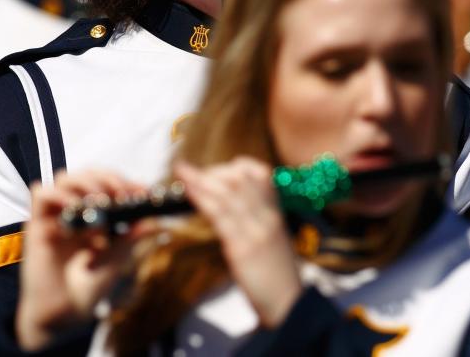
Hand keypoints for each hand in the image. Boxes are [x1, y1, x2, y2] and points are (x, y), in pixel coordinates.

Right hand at [15, 170, 157, 350]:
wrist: (63, 315)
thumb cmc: (89, 287)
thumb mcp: (116, 260)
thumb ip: (132, 239)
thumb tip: (156, 222)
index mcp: (96, 215)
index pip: (109, 184)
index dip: (126, 182)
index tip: (143, 192)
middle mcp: (75, 211)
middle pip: (88, 174)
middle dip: (108, 178)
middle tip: (123, 194)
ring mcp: (56, 216)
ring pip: (65, 178)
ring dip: (86, 183)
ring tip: (101, 202)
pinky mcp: (37, 224)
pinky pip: (42, 195)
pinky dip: (60, 195)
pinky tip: (75, 209)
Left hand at [176, 157, 301, 327]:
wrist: (289, 303)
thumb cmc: (279, 275)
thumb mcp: (273, 240)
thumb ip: (257, 222)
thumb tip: (232, 209)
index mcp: (275, 213)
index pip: (261, 175)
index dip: (237, 166)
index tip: (218, 169)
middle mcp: (267, 216)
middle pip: (240, 180)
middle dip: (212, 171)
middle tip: (189, 171)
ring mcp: (256, 230)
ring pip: (227, 194)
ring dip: (200, 179)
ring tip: (180, 170)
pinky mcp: (243, 248)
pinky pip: (221, 216)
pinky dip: (202, 200)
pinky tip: (189, 192)